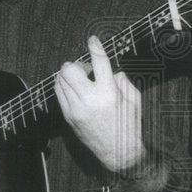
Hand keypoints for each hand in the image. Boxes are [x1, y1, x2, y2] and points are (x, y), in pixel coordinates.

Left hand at [54, 36, 146, 172]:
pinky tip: (75, 89)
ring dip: (69, 75)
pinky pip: (58, 93)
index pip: (99, 63)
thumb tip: (110, 68)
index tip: (92, 40)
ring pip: (60, 80)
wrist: (118, 152)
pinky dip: (64, 86)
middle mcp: (89, 99)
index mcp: (109, 93)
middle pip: (70, 69)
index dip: (95, 48)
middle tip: (86, 69)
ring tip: (82, 80)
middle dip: (76, 64)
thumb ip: (121, 80)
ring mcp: (75, 109)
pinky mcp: (67, 116)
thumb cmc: (129, 125)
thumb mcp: (133, 99)